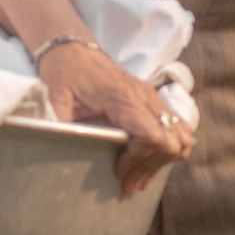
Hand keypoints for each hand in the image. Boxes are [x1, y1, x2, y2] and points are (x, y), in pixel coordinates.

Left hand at [36, 42, 192, 194]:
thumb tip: (53, 147)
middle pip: (170, 141)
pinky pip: (179, 127)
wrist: (74, 50)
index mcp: (123, 98)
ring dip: (164, 160)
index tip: (119, 172)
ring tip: (140, 175)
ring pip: (181, 136)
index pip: (151, 136)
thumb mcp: (56, 96)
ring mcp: (153, 97)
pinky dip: (172, 146)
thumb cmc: (66, 73)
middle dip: (151, 167)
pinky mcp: (154, 99)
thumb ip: (56, 121)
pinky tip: (151, 159)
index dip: (139, 160)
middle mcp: (145, 96)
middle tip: (129, 183)